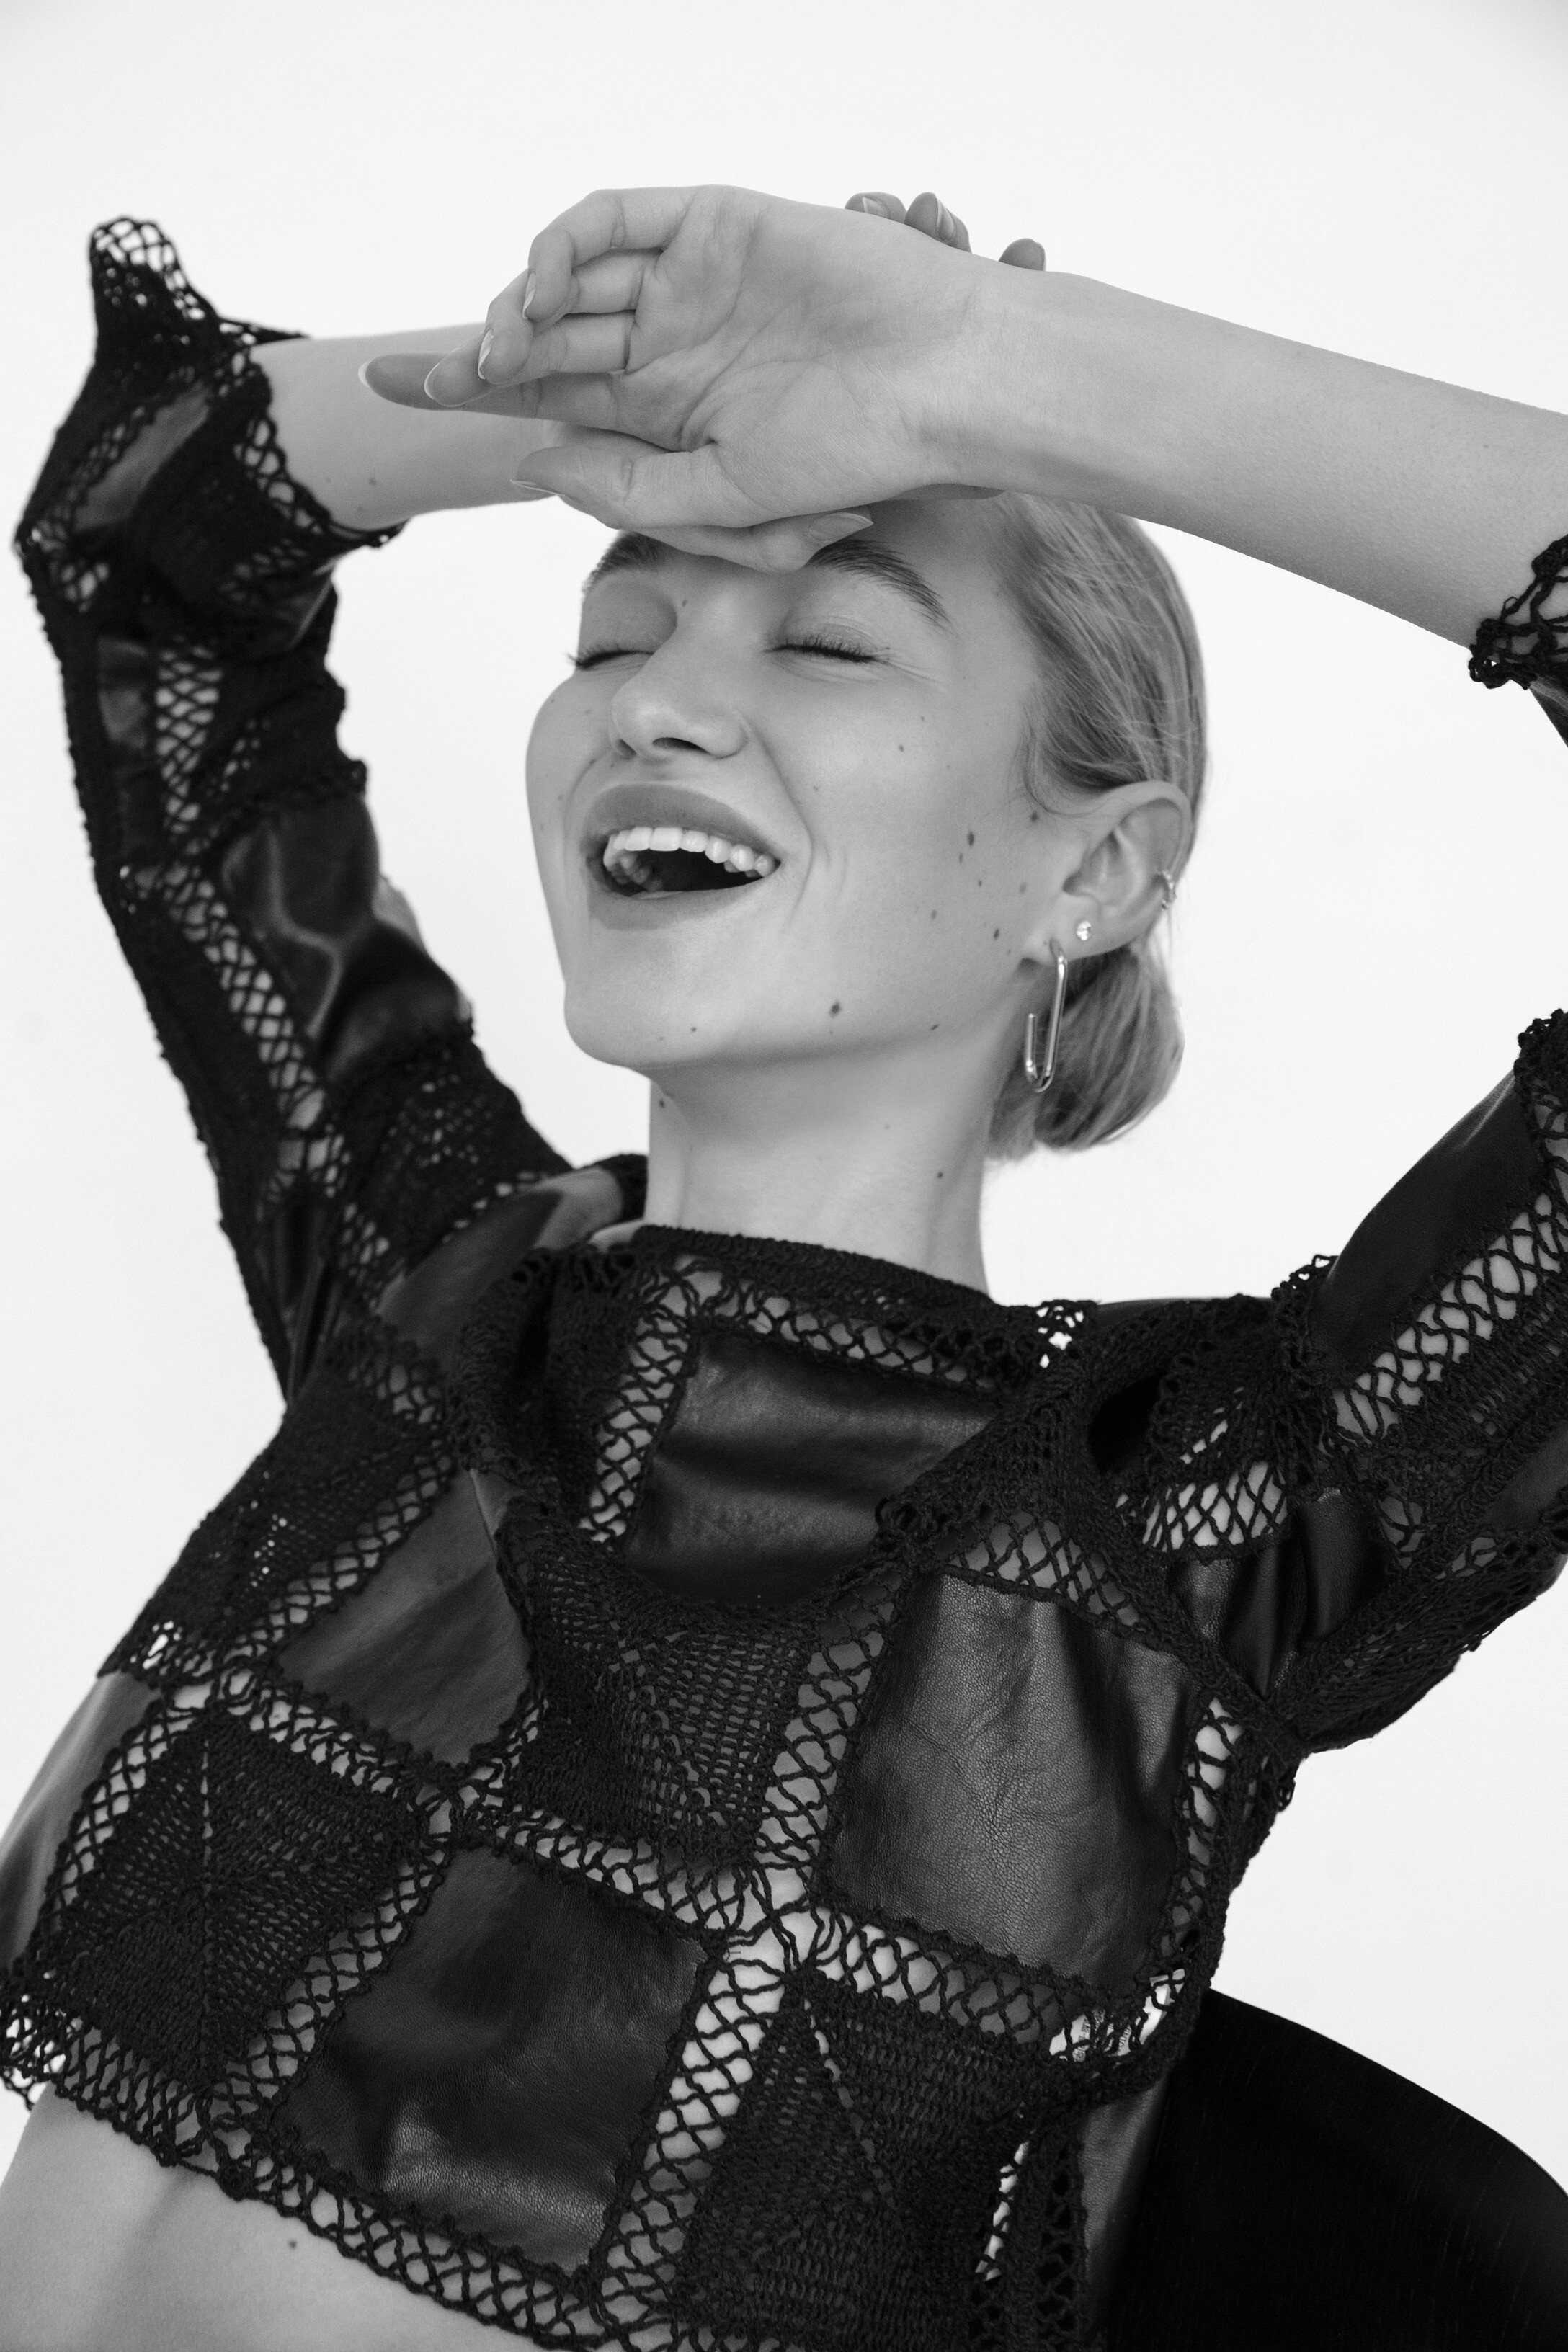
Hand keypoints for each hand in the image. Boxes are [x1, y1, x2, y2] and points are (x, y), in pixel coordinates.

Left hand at [361, 185, 1044, 565]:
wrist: (941, 382)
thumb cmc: (854, 453)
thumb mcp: (722, 497)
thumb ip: (627, 484)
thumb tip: (533, 461)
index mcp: (669, 414)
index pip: (552, 398)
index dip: (480, 395)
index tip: (405, 398)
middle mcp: (669, 344)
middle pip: (547, 338)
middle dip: (475, 353)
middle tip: (412, 377)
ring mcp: (688, 281)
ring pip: (573, 280)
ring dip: (519, 309)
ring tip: (496, 350)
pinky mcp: (710, 223)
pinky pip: (616, 222)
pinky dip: (565, 245)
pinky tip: (540, 290)